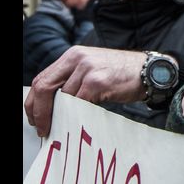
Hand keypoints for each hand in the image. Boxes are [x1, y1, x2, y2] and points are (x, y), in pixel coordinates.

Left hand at [25, 46, 148, 136]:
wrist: (150, 71)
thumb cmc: (122, 74)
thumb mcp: (92, 70)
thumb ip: (72, 81)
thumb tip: (51, 106)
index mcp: (73, 55)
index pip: (41, 79)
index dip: (33, 102)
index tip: (35, 118)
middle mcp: (77, 58)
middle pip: (43, 87)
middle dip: (38, 112)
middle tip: (42, 128)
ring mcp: (87, 68)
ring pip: (61, 98)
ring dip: (59, 116)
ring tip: (63, 126)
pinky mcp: (97, 81)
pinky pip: (78, 102)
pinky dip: (76, 114)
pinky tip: (80, 120)